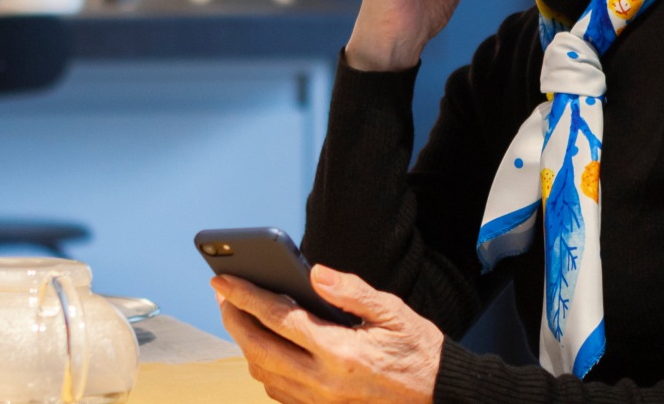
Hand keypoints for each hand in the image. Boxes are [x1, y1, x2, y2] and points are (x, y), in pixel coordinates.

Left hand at [213, 264, 443, 403]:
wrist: (441, 398)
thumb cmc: (419, 353)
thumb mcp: (393, 313)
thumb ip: (351, 291)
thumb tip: (313, 272)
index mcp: (340, 352)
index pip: (278, 318)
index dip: (246, 296)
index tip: (223, 280)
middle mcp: (323, 381)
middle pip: (258, 349)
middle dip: (234, 320)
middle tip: (223, 296)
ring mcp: (320, 402)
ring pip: (264, 374)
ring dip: (245, 345)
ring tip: (241, 318)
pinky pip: (279, 392)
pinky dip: (264, 368)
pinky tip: (265, 349)